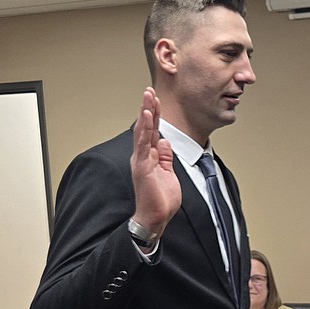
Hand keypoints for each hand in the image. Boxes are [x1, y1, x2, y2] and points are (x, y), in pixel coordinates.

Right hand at [130, 87, 181, 234]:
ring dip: (146, 113)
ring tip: (147, 97)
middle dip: (148, 108)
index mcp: (149, 157)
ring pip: (143, 132)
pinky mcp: (142, 167)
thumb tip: (164, 141)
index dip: (155, 115)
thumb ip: (165, 157)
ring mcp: (141, 161)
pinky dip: (145, 130)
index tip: (156, 99)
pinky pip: (143, 145)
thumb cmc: (161, 200)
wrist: (155, 218)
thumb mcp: (168, 174)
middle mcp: (142, 156)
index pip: (152, 131)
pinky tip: (147, 117)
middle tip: (149, 90)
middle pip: (145, 127)